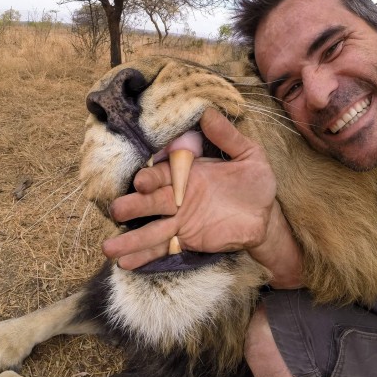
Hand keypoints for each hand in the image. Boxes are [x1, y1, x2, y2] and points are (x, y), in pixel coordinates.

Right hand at [102, 108, 300, 282]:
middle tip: (117, 211)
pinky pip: (163, 248)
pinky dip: (144, 256)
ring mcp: (181, 220)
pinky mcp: (186, 240)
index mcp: (189, 173)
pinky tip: (125, 264)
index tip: (141, 182)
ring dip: (130, 239)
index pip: (164, 174)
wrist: (267, 216)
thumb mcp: (249, 155)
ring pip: (151, 228)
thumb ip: (228, 137)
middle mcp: (179, 196)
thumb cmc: (256, 182)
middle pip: (151, 201)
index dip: (152, 178)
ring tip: (108, 249)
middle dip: (134, 206)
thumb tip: (208, 112)